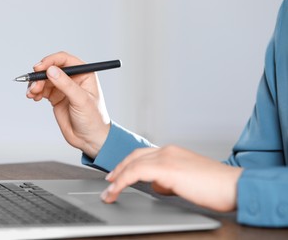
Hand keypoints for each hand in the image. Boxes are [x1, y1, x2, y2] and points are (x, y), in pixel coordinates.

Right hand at [26, 51, 109, 157]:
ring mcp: (63, 88)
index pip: (65, 60)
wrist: (90, 139)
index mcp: (84, 74)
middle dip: (40, 75)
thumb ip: (66, 85)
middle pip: (51, 68)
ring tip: (32, 93)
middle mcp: (73, 78)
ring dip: (35, 84)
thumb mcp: (81, 100)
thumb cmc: (93, 119)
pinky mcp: (56, 98)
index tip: (40, 68)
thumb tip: (51, 70)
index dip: (51, 61)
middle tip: (34, 84)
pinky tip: (33, 97)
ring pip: (45, 79)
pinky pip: (42, 90)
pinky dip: (35, 91)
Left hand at [101, 145, 242, 211]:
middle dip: (118, 169)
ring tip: (108, 191)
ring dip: (117, 178)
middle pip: (134, 156)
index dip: (127, 164)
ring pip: (132, 163)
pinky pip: (136, 172)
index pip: (143, 154)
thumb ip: (169, 180)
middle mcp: (167, 151)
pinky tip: (115, 190)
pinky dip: (122, 181)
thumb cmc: (215, 186)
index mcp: (172, 152)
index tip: (118, 175)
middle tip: (109, 181)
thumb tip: (157, 185)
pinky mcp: (166, 168)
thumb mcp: (186, 180)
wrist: (233, 186)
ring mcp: (166, 158)